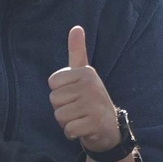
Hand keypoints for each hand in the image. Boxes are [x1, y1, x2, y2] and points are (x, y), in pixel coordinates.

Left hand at [48, 26, 121, 152]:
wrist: (110, 128)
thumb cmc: (91, 99)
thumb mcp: (84, 74)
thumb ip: (77, 52)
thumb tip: (76, 28)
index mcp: (86, 72)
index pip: (52, 83)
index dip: (59, 93)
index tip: (74, 95)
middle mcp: (91, 85)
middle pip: (54, 100)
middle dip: (62, 109)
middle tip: (78, 109)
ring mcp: (94, 104)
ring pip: (59, 116)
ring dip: (67, 122)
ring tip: (81, 118)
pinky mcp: (96, 122)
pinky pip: (68, 129)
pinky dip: (73, 133)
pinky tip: (84, 129)